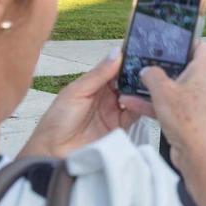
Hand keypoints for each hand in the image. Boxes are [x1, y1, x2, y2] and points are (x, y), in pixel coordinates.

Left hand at [20, 47, 146, 158]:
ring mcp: (114, 111)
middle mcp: (106, 96)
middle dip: (139, 74)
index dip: (128, 60)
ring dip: (142, 90)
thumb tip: (116, 53)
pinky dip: (142, 107)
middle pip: (128, 81)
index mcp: (94, 83)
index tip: (142, 51)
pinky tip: (145, 100)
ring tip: (150, 82)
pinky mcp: (120, 127)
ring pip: (134, 96)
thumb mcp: (76, 92)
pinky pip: (136, 114)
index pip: (115, 68)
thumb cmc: (57, 122)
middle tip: (152, 67)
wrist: (54, 153)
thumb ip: (98, 74)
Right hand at [140, 43, 205, 205]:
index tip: (170, 40)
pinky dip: (151, 103)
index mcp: (202, 71)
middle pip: (183, 66)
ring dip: (152, 86)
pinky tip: (129, 103)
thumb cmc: (186, 119)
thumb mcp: (163, 90)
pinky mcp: (186, 116)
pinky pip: (167, 104)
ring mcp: (194, 101)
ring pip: (172, 87)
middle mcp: (201, 84)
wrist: (195, 154)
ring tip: (132, 81)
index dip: (188, 41)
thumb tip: (146, 70)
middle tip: (147, 59)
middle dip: (163, 64)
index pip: (202, 47)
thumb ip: (152, 75)